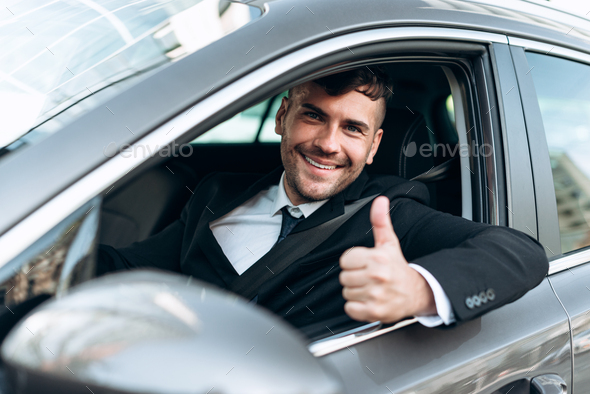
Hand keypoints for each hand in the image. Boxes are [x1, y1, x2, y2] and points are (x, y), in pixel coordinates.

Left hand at [339, 196, 435, 322]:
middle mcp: (377, 276)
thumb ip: (381, 221)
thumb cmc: (398, 267)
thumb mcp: (389, 243)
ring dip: (356, 292)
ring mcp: (376, 295)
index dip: (353, 262)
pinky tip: (369, 300)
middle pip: (344, 277)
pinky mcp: (374, 312)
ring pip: (346, 292)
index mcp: (378, 258)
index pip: (345, 260)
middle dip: (354, 277)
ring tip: (371, 288)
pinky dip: (357, 307)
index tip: (365, 264)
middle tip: (369, 277)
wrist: (416, 293)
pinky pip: (350, 308)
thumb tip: (380, 201)